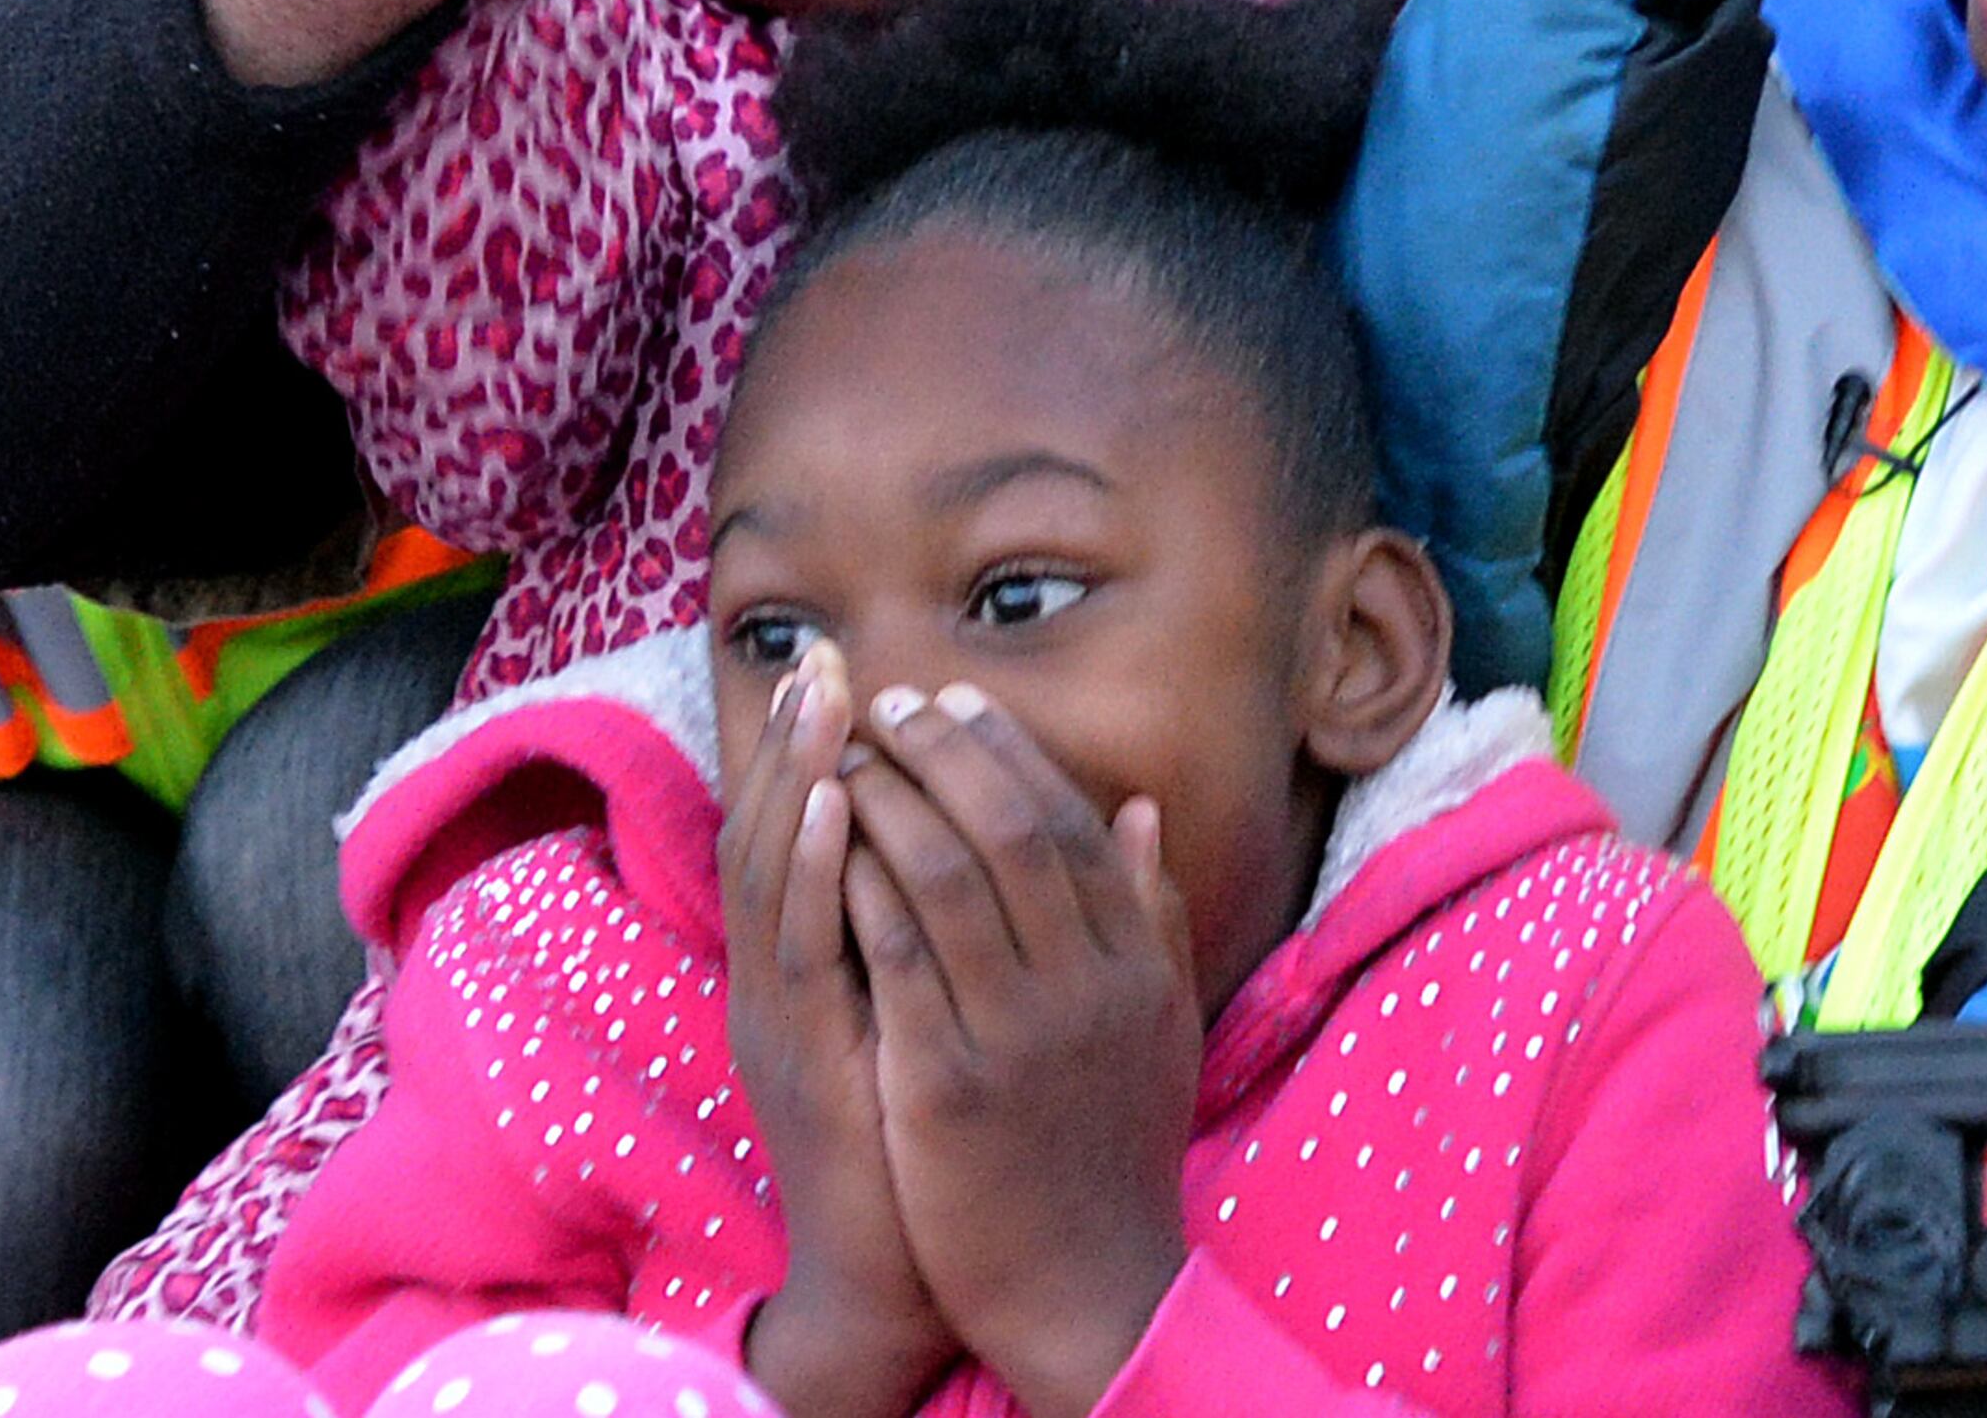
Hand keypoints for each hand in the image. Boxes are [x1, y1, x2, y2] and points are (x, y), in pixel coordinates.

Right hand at [724, 645, 957, 1417]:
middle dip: (792, 741)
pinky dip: (817, 871)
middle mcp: (775, 985)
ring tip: (822, 697)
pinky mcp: (811, 1062)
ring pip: (774, 877)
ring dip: (797, 779)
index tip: (832, 667)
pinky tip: (838, 807)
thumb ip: (929, 930)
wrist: (899, 1277)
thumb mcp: (921, 1015)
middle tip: (819, 653)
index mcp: (803, 973)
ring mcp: (783, 1022)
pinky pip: (806, 951)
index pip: (794, 836)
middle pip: (769, 836)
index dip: (806, 751)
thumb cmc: (925, 1141)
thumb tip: (970, 833)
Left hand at [843, 683, 1199, 1417]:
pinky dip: (861, 885)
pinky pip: (896, 956)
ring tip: (845, 754)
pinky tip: (826, 844)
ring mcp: (1017, 1032)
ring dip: (890, 799)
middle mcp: (1087, 984)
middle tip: (887, 702)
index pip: (1070, 820)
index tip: (955, 699)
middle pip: (1008, 826)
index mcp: (1136, 962)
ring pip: (946, 874)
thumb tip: (1140, 808)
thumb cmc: (1112, 1150)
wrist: (1086, 1288)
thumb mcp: (1159, 1027)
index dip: (1008, 750)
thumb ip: (1152, 915)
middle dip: (941, 751)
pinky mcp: (948, 1083)